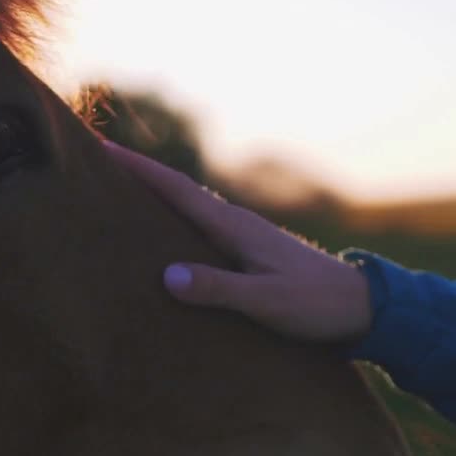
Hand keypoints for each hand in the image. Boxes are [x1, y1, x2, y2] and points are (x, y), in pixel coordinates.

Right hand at [111, 142, 371, 341]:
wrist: (360, 307)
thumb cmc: (315, 306)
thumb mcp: (266, 301)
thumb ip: (219, 289)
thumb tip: (168, 276)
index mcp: (235, 228)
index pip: (177, 190)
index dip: (138, 169)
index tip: (101, 147)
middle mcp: (237, 224)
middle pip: (177, 192)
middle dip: (138, 175)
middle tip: (95, 162)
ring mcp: (245, 237)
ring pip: (190, 209)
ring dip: (156, 196)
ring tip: (118, 192)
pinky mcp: (250, 253)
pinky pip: (202, 228)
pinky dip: (176, 220)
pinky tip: (166, 234)